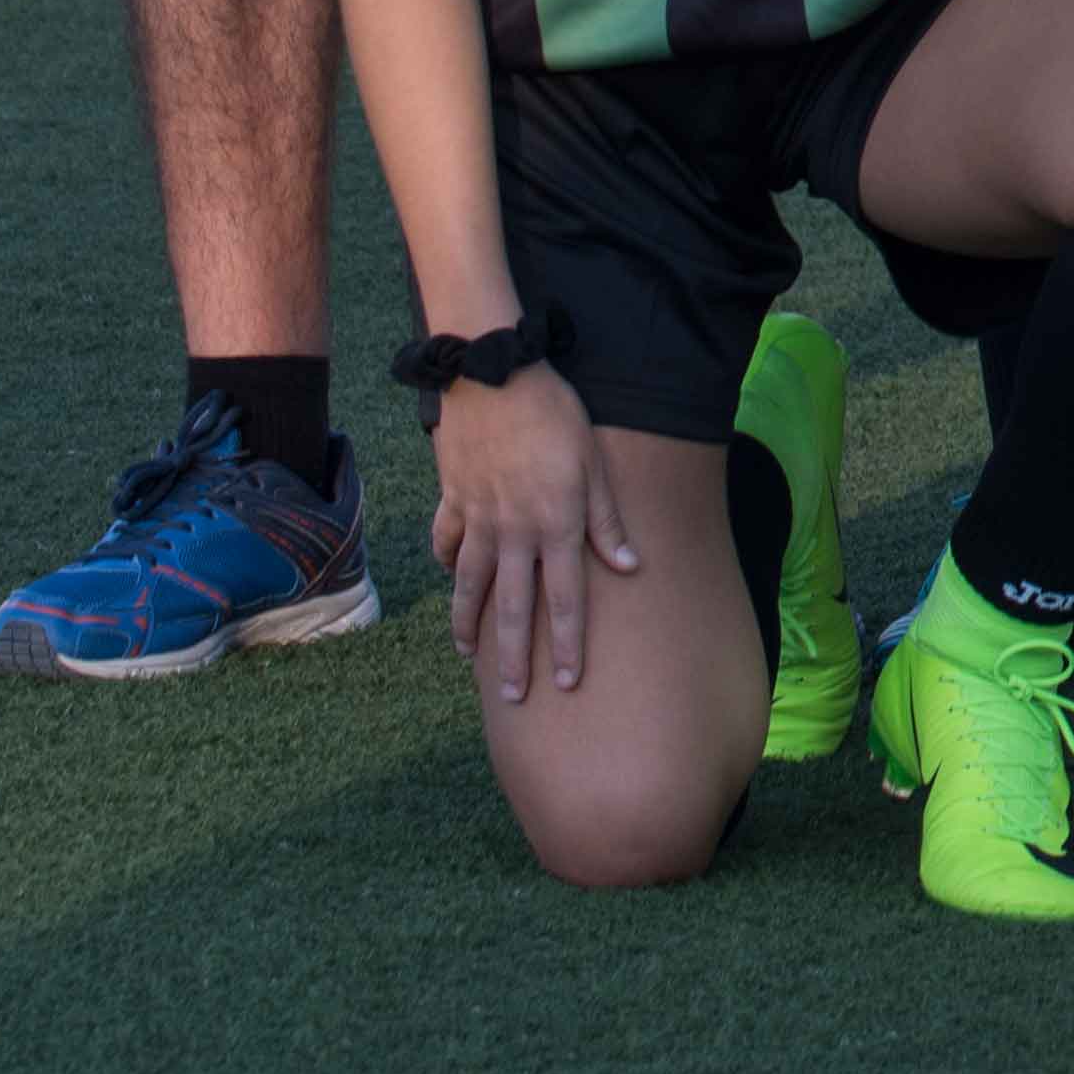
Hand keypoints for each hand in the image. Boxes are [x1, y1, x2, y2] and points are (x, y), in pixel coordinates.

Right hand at [425, 362, 629, 703]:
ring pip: (470, 585)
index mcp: (555, 525)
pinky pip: (445, 540)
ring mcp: (477, 519)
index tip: (568, 682)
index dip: (568, 643)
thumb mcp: (594, 463)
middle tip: (514, 697)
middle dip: (514, 657)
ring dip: (468, 623)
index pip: (565, 598)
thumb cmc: (555, 415)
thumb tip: (629, 566)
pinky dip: (443, 562)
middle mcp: (513, 533)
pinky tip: (446, 576)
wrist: (492, 376)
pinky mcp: (452, 498)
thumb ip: (608, 519)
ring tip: (467, 654)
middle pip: (514, 607)